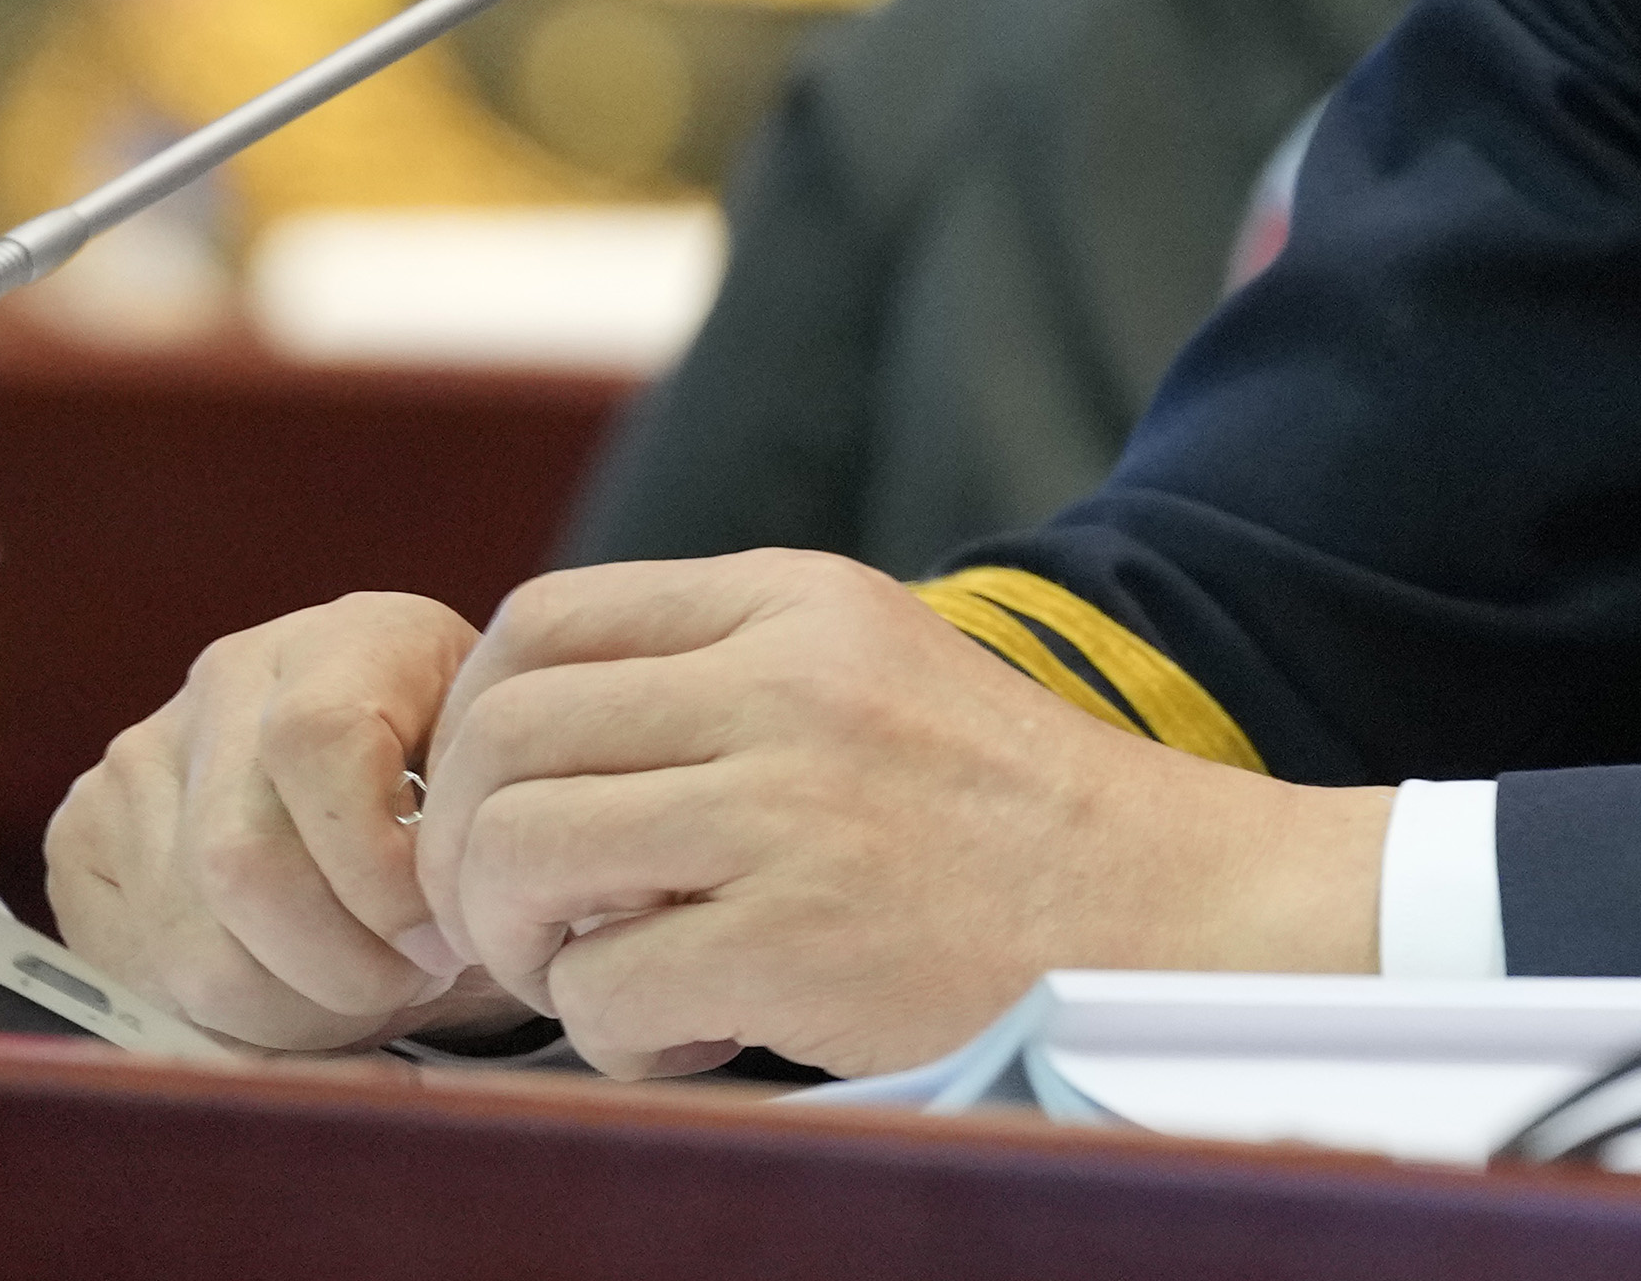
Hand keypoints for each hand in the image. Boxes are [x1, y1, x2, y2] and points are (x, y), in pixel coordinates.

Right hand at [43, 589, 507, 1050]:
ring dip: (294, 1009)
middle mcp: (231, 678)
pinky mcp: (84, 834)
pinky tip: (288, 991)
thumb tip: (440, 937)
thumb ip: (478, 842)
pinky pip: (144, 972)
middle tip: (405, 984)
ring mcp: (143, 755)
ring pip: (194, 945)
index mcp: (353, 638)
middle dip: (342, 968)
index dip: (377, 872)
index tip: (439, 939)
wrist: (388, 799)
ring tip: (359, 992)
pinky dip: (226, 1021)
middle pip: (242, 860)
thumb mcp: (496, 800)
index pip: (318, 742)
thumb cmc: (457, 809)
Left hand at [414, 550, 1392, 1078]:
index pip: (541, 620)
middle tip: (516, 923)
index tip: (493, 807)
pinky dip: (613, 1036)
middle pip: (502, 736)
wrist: (1175, 909)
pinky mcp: (803, 936)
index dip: (472, 724)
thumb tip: (530, 736)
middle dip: (465, 849)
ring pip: (522, 854)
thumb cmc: (1006, 816)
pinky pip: (605, 989)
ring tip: (594, 977)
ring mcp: (791, 807)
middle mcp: (782, 683)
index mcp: (793, 605)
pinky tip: (690, 1036)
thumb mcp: (873, 672)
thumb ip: (726, 676)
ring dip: (521, 944)